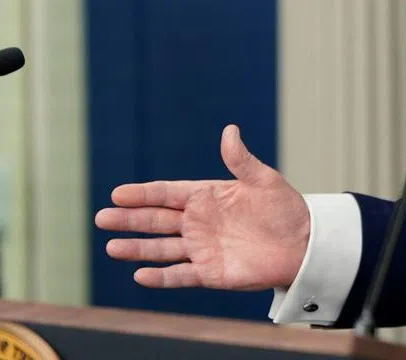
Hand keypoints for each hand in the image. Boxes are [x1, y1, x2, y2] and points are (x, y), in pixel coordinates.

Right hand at [94, 125, 310, 290]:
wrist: (304, 244)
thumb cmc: (286, 209)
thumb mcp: (264, 180)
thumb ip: (241, 160)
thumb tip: (229, 130)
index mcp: (208, 196)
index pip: (168, 193)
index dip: (144, 193)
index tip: (118, 193)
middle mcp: (200, 222)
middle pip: (157, 220)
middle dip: (129, 219)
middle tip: (101, 217)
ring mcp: (202, 248)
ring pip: (161, 248)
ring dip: (137, 248)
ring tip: (111, 246)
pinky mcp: (210, 272)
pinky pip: (180, 276)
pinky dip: (161, 277)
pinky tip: (141, 275)